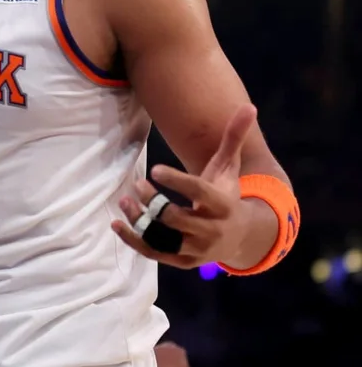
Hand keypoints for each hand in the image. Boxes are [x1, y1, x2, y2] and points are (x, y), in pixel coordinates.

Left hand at [112, 104, 257, 268]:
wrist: (240, 236)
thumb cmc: (227, 193)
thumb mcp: (229, 167)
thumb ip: (233, 138)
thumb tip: (249, 106)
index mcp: (222, 204)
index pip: (198, 192)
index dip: (176, 181)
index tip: (153, 169)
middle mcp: (211, 230)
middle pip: (176, 219)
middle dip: (153, 202)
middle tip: (136, 184)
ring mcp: (196, 248)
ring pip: (163, 239)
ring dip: (140, 222)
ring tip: (124, 201)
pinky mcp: (182, 261)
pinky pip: (154, 253)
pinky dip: (133, 240)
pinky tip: (116, 224)